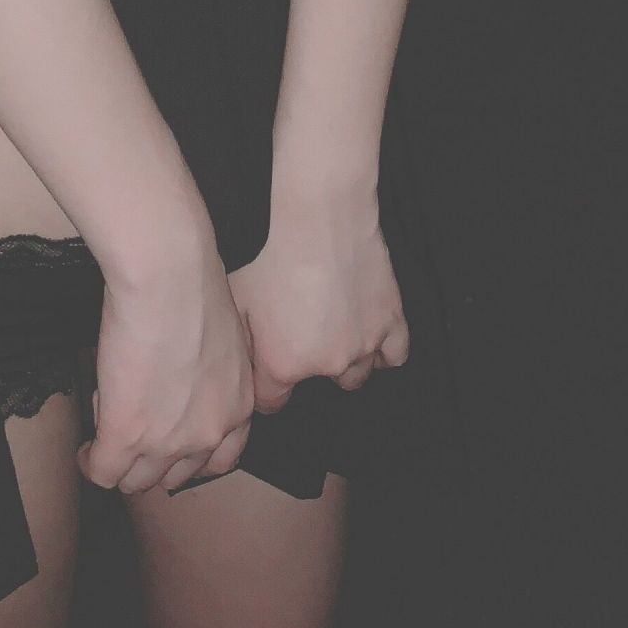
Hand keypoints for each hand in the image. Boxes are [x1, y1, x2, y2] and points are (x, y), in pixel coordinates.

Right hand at [77, 251, 254, 494]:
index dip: (189, 454)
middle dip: (153, 458)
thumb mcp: (221, 339)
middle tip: (134, 428)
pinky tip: (86, 448)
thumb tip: (185, 372)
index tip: (171, 440)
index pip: (219, 460)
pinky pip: (102, 471)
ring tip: (107, 430)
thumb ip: (210, 371)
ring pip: (137, 481)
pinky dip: (91, 462)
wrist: (169, 277)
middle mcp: (209, 433)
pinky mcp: (126, 436)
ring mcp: (167, 441)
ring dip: (121, 462)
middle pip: (175, 476)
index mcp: (237, 406)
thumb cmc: (193, 286)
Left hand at [226, 204, 408, 413]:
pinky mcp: (391, 324)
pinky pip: (395, 355)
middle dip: (314, 367)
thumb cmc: (274, 257)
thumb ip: (238, 336)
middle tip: (307, 340)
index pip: (273, 401)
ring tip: (337, 335)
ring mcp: (363, 347)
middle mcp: (326, 364)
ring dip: (348, 360)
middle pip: (323, 386)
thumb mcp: (239, 297)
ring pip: (359, 374)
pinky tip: (372, 335)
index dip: (269, 388)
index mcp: (283, 364)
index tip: (270, 377)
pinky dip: (385, 349)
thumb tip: (233, 356)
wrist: (321, 226)